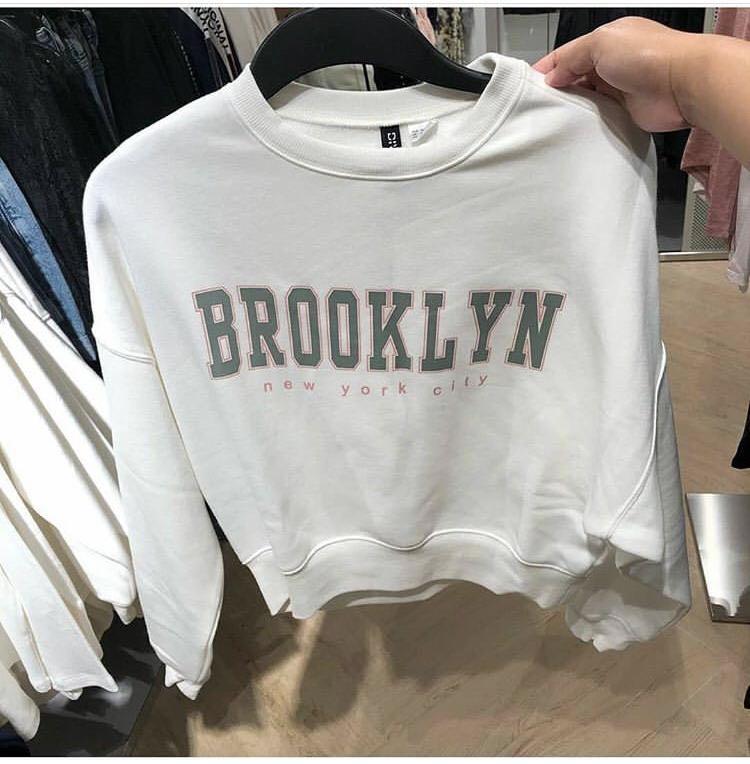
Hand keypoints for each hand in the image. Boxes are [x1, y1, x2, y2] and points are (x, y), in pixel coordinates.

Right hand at [533, 17, 701, 131]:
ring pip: (586, 98)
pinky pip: (599, 116)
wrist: (682, 84)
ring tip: (553, 118)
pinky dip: (587, 121)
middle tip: (539, 105)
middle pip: (575, 77)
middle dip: (558, 89)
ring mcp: (620, 87)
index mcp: (608, 40)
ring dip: (572, 106)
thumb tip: (553, 75)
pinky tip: (575, 126)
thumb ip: (571, 57)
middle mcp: (613, 62)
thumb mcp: (600, 43)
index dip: (548, 68)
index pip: (569, 53)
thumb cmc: (648, 55)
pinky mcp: (626, 111)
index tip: (529, 86)